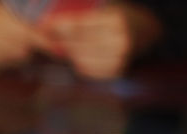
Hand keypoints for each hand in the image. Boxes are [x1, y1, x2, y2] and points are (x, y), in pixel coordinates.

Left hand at [39, 3, 160, 79]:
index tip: (45, 24)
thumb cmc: (116, 18)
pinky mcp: (115, 72)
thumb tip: (52, 19)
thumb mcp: (104, 8)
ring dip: (66, 51)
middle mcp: (120, 40)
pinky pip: (87, 70)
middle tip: (45, 35)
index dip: (60, 24)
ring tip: (57, 44)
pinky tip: (73, 56)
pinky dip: (77, 63)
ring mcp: (119, 59)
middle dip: (59, 38)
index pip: (80, 24)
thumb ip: (82, 13)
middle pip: (78, 42)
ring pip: (80, 57)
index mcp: (116, 20)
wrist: (142, 32)